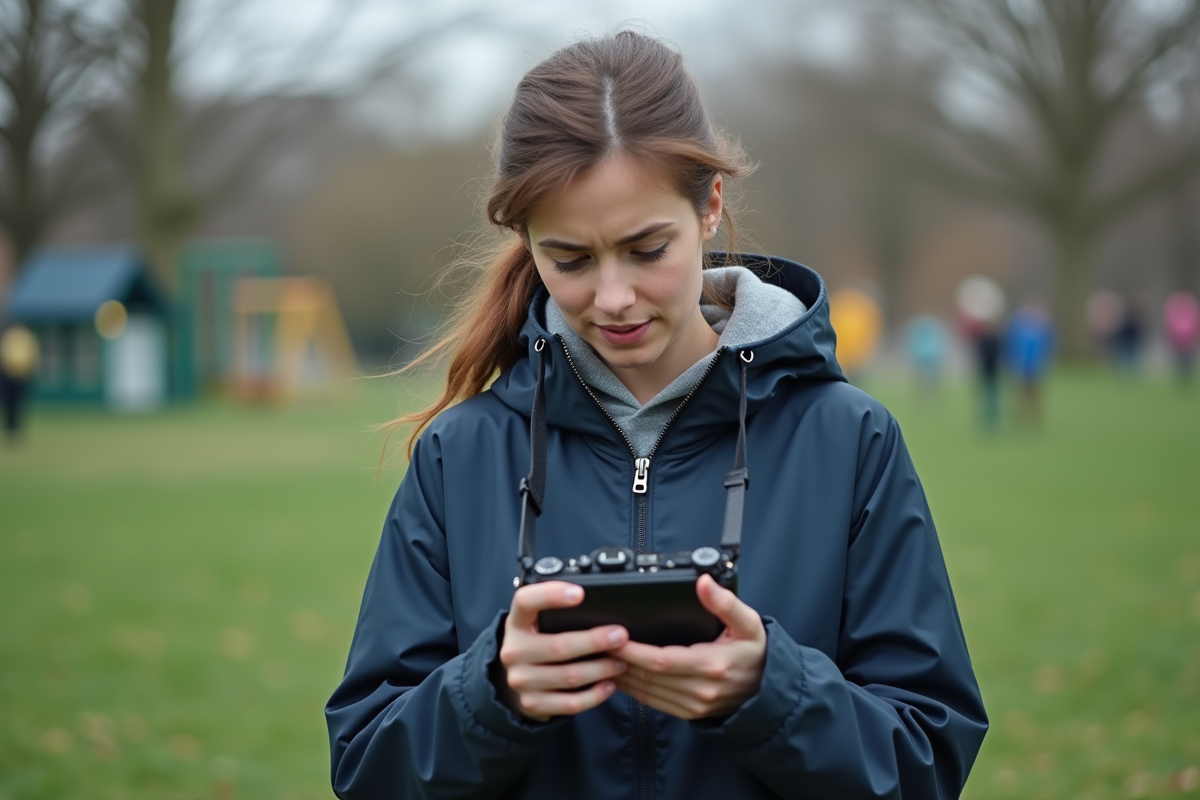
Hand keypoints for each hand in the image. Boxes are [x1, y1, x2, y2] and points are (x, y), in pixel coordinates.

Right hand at [497, 581, 628, 721]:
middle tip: (620, 636)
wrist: (515, 680)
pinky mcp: (532, 704)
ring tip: (621, 662)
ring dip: (600, 669)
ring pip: (569, 676)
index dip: (551, 595)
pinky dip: (594, 695)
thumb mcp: (537, 624)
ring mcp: (521, 680)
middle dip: (594, 641)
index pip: (526, 601)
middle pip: (558, 646)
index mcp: (516, 623)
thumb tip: (599, 607)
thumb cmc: (536, 643)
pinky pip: (570, 703)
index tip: (580, 593)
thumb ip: (558, 614)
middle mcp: (514, 651)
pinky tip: (609, 685)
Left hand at [612, 574, 765, 719]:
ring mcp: (692, 705)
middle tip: (594, 644)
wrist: (769, 690)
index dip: (632, 650)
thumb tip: (704, 582)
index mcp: (711, 665)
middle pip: (647, 677)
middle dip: (617, 661)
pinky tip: (617, 674)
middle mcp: (699, 689)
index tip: (612, 636)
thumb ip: (725, 603)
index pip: (660, 660)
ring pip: (644, 692)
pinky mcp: (687, 712)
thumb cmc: (756, 653)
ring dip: (619, 676)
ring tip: (598, 658)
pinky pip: (652, 702)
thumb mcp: (749, 623)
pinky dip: (631, 689)